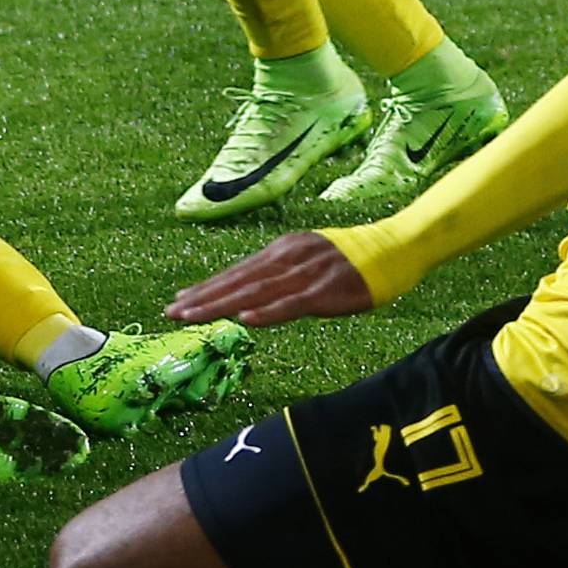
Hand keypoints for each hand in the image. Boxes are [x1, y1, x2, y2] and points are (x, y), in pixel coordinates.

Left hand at [165, 231, 373, 330]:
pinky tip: (243, 320)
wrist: (395, 247)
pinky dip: (265, 312)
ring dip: (221, 305)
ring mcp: (306, 273)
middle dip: (203, 298)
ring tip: (192, 316)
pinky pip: (290, 304)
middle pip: (239, 281)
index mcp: (283, 249)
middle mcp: (289, 257)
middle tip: (171, 312)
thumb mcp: (310, 258)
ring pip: (255, 292)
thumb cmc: (354, 258)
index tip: (180, 301)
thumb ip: (282, 273)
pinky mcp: (325, 290)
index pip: (237, 271)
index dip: (207, 287)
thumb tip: (252, 293)